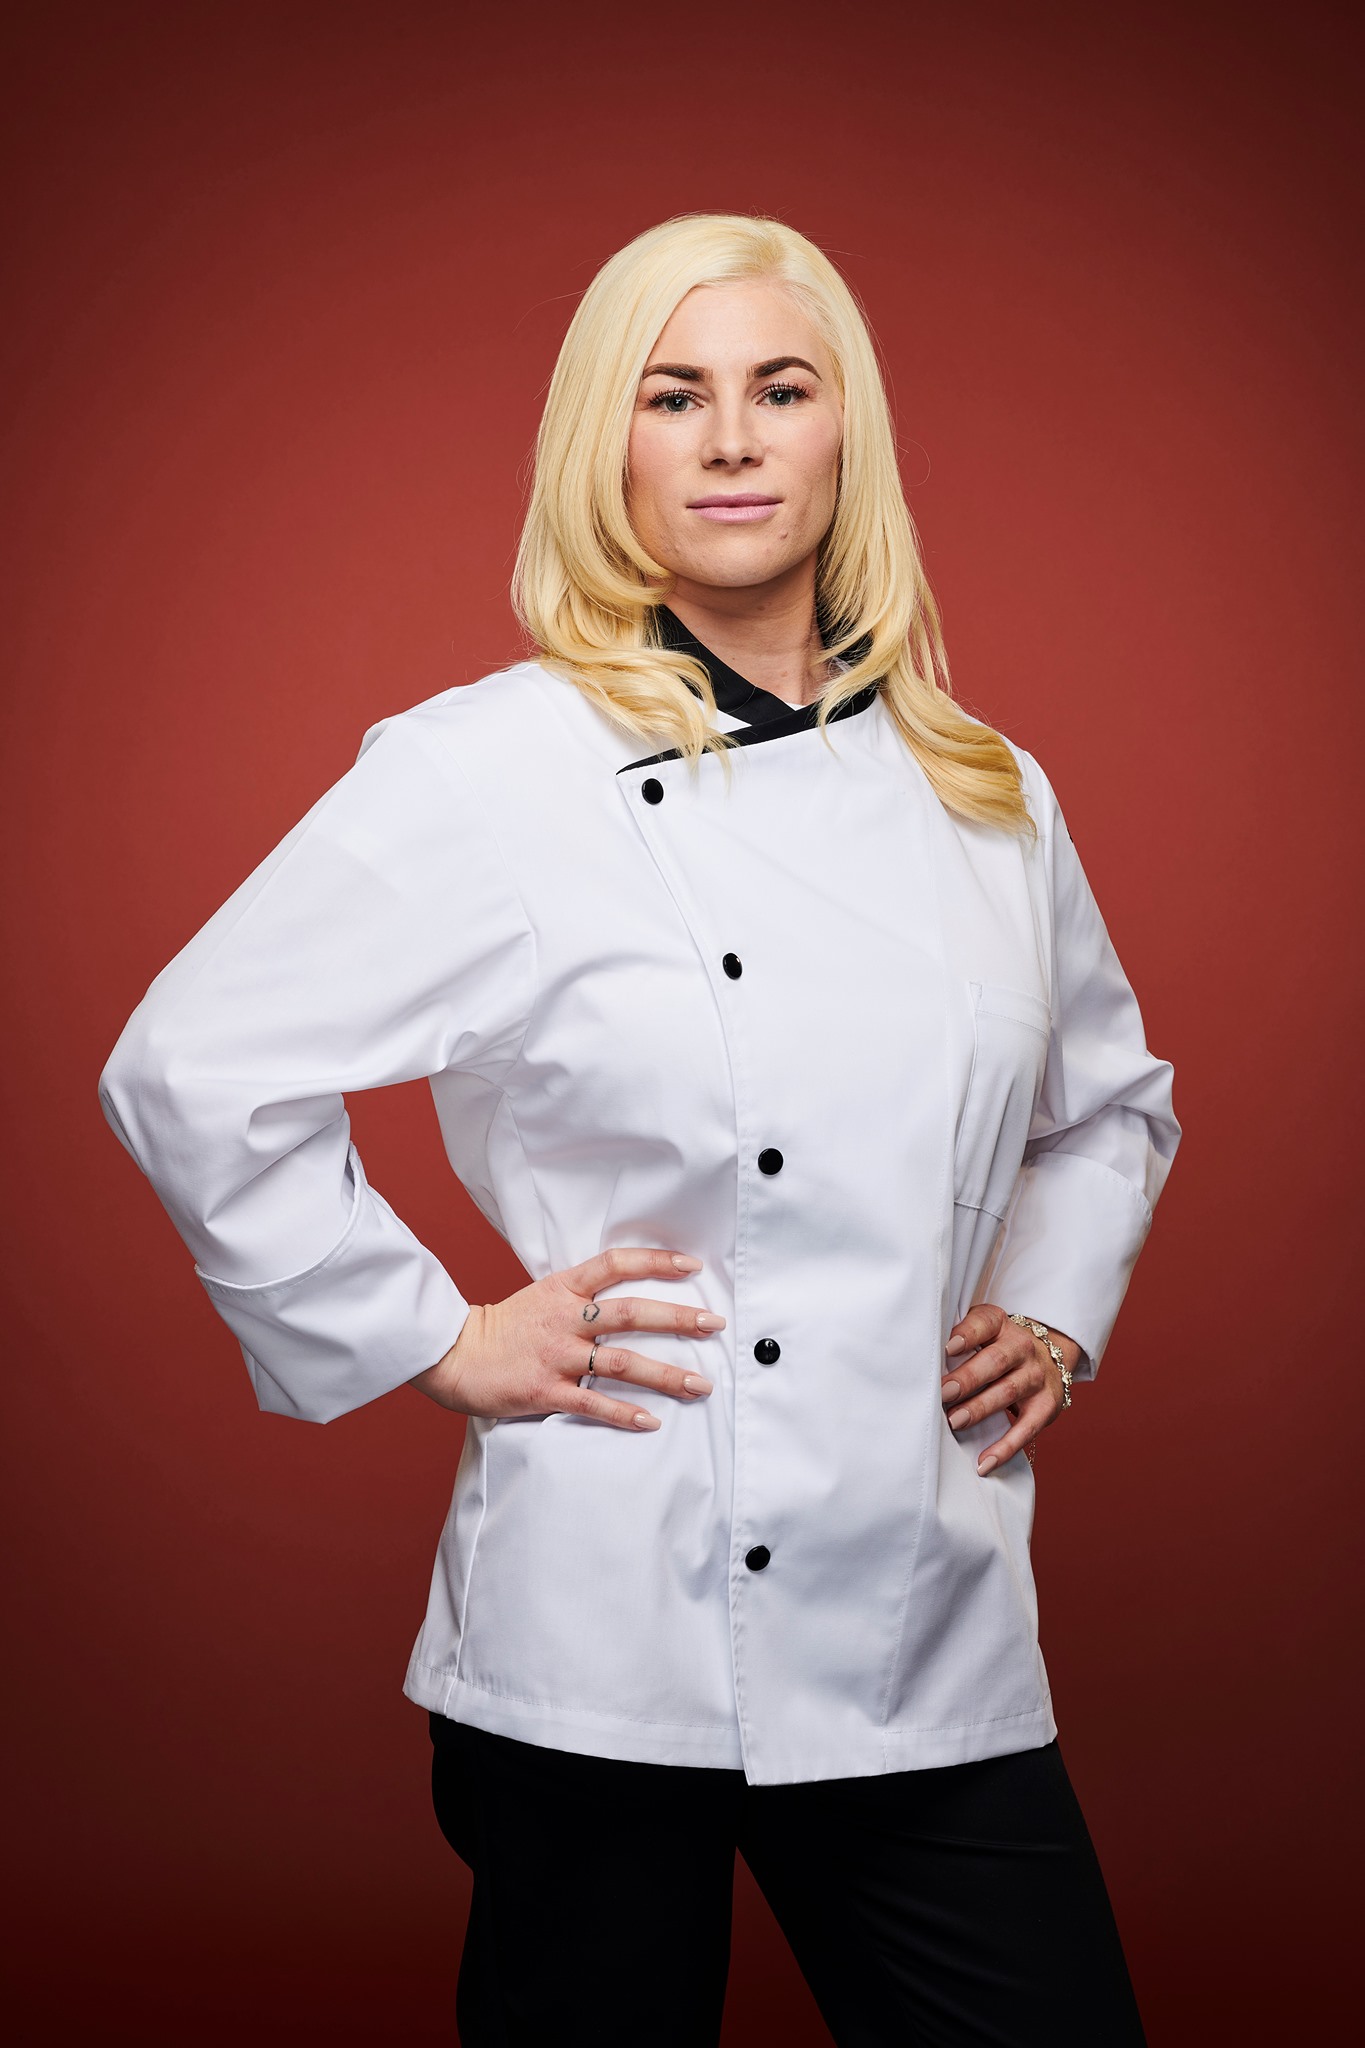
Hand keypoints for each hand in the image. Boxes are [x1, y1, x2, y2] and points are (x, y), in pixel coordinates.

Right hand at [409, 1246, 723, 1430]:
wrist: (453, 1355)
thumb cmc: (502, 1328)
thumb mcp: (541, 1296)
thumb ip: (580, 1296)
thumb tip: (627, 1298)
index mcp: (562, 1288)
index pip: (615, 1264)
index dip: (655, 1261)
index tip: (692, 1266)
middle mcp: (564, 1318)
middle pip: (630, 1313)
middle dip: (677, 1318)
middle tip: (714, 1324)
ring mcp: (556, 1355)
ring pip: (620, 1362)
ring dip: (665, 1375)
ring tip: (701, 1385)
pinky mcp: (544, 1390)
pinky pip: (592, 1402)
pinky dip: (624, 1413)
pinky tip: (652, 1421)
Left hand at [940, 1303, 1081, 1474]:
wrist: (1048, 1358)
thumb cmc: (999, 1346)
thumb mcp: (984, 1332)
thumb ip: (958, 1339)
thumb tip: (921, 1359)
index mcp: (1001, 1325)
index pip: (985, 1323)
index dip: (968, 1334)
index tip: (948, 1347)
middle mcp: (1022, 1348)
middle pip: (995, 1361)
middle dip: (968, 1378)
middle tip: (944, 1393)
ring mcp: (1036, 1378)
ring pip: (1008, 1391)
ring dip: (980, 1409)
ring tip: (954, 1422)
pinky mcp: (1046, 1407)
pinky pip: (1026, 1429)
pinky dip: (1005, 1447)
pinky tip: (985, 1462)